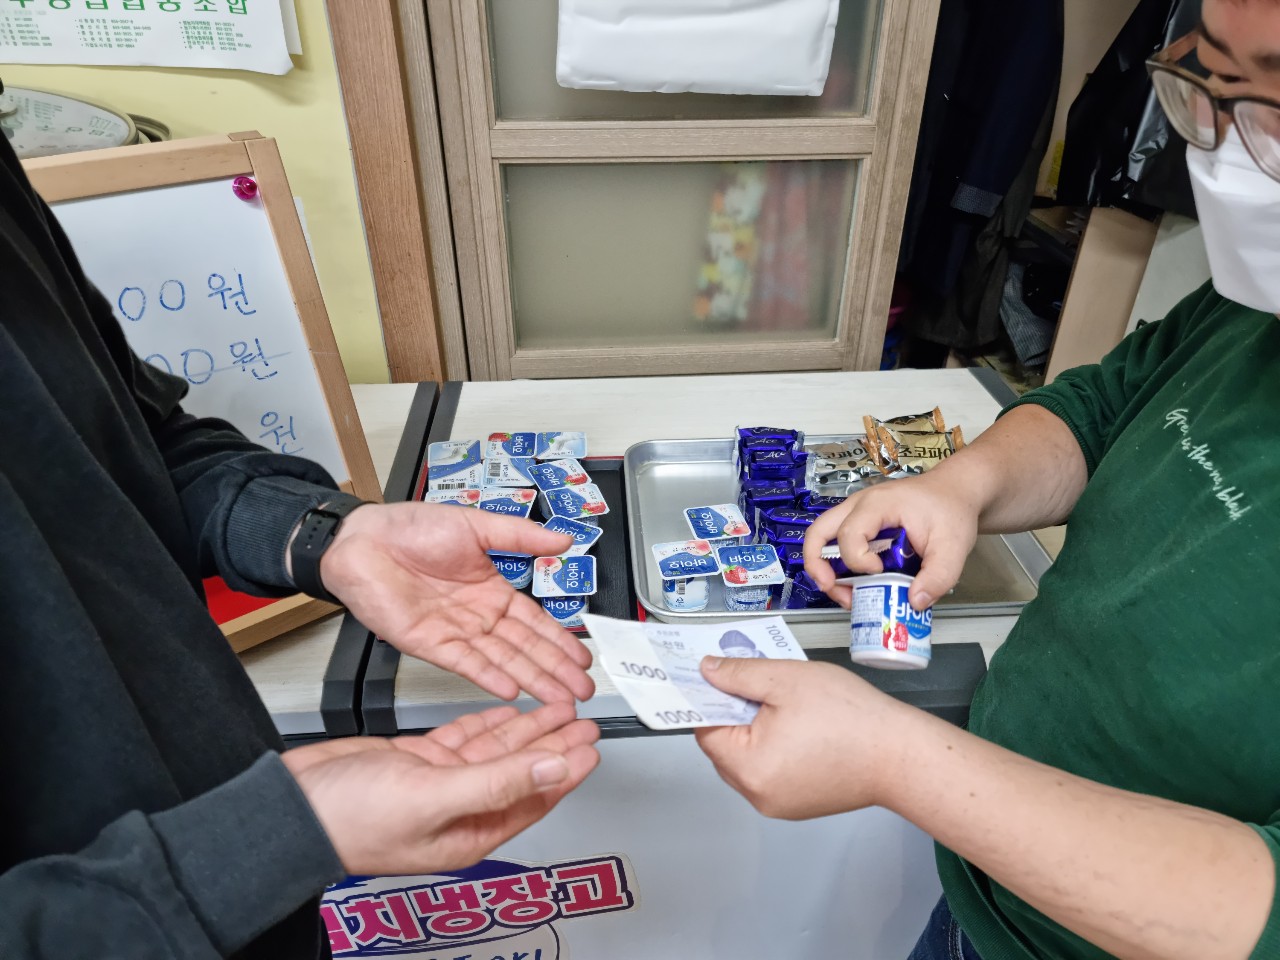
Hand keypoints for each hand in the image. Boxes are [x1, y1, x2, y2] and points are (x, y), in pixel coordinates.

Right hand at [284, 702, 600, 875]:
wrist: (291, 807)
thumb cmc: (350, 820)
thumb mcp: (435, 796)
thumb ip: (500, 780)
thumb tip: (555, 767)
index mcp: (471, 830)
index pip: (535, 797)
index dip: (566, 770)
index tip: (593, 747)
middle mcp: (460, 808)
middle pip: (522, 769)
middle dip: (555, 743)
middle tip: (584, 718)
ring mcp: (438, 782)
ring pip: (496, 750)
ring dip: (528, 727)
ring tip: (557, 706)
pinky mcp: (417, 760)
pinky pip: (464, 739)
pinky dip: (487, 722)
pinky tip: (507, 710)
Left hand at [319, 502, 593, 702]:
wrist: (363, 539)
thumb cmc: (411, 528)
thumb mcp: (477, 525)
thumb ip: (522, 536)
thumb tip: (564, 537)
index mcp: (491, 590)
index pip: (534, 622)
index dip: (560, 642)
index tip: (583, 659)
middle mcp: (477, 616)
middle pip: (525, 648)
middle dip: (556, 670)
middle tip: (583, 690)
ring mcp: (455, 633)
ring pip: (502, 660)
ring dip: (532, 680)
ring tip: (559, 699)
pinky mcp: (430, 644)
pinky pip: (465, 663)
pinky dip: (489, 677)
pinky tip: (513, 690)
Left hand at [693, 657, 905, 819]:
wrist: (901, 755)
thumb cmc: (850, 717)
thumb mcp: (786, 679)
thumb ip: (739, 674)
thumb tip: (706, 671)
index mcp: (748, 768)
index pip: (706, 730)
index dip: (712, 699)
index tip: (722, 677)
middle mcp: (758, 795)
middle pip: (725, 747)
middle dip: (736, 714)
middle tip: (762, 687)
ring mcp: (779, 804)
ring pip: (748, 760)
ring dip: (757, 731)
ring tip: (787, 706)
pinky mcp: (799, 804)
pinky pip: (772, 772)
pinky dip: (777, 749)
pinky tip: (802, 728)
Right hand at [802, 471, 981, 610]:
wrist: (954, 490)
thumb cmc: (950, 508)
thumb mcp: (953, 545)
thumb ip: (939, 575)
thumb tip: (914, 602)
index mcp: (878, 505)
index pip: (850, 534)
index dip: (857, 561)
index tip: (878, 573)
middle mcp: (858, 506)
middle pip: (817, 532)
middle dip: (818, 566)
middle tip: (831, 589)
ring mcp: (856, 514)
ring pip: (821, 539)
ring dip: (826, 570)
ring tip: (844, 594)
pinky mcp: (860, 525)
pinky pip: (837, 545)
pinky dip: (839, 567)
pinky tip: (856, 585)